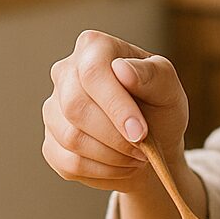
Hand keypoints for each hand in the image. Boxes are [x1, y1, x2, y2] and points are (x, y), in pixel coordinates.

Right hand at [41, 29, 190, 194]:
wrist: (151, 145)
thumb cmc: (160, 108)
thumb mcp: (169, 89)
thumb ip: (153, 74)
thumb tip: (122, 68)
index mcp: (94, 48)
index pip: (93, 72)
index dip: (116, 106)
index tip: (140, 132)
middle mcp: (65, 73)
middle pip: (76, 106)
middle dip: (115, 135)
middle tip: (143, 148)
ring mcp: (53, 108)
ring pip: (71, 137)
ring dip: (112, 155)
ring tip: (137, 155)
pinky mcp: (51, 142)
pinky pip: (69, 162)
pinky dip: (102, 170)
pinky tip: (121, 165)